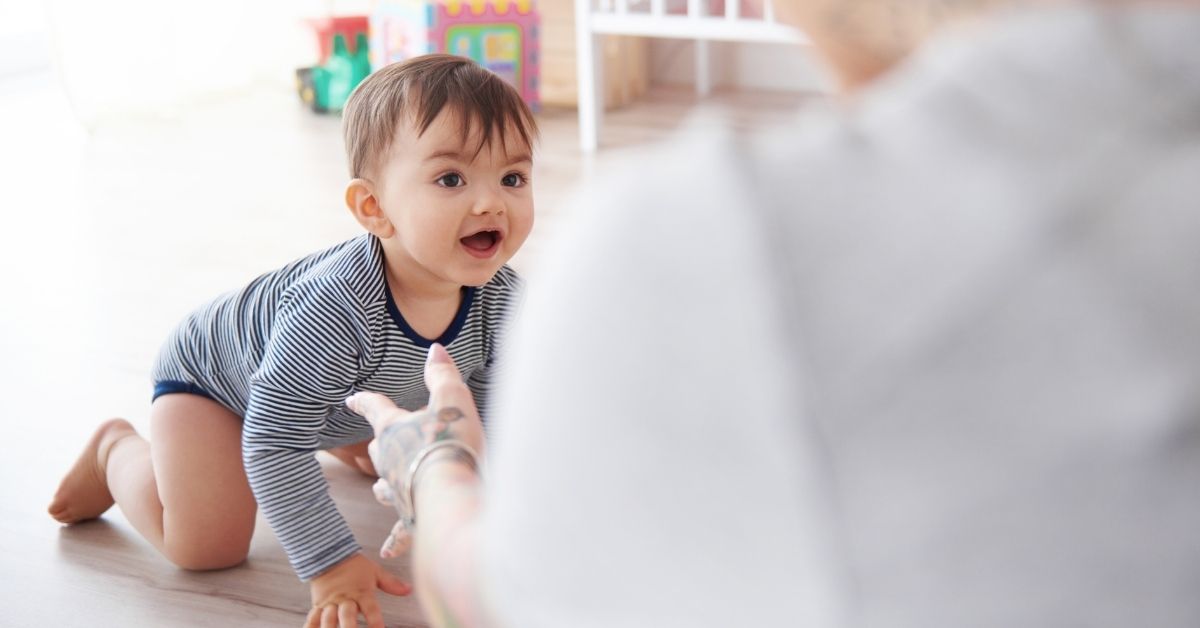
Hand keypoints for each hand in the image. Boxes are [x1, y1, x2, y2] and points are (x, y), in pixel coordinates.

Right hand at [304, 553, 410, 627]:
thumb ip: (391, 584)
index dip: (375, 621)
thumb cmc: (355, 566)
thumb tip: (409, 590)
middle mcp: (346, 599)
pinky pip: (313, 619)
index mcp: (362, 592)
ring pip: (328, 620)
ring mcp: (330, 603)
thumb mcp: (375, 572)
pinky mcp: (318, 605)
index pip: (371, 609)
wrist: (330, 554)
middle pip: (347, 616)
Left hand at [347, 343, 484, 557]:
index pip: (374, 408)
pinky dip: (395, 539)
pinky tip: (388, 551)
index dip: (363, 401)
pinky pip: (400, 530)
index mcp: (394, 429)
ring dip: (383, 487)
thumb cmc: (451, 441)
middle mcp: (388, 461)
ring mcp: (397, 491)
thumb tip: (435, 348)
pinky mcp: (410, 517)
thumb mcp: (451, 398)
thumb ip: (442, 373)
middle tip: (379, 442)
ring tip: (383, 490)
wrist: (452, 490)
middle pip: (377, 449)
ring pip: (382, 488)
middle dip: (379, 445)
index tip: (350, 398)